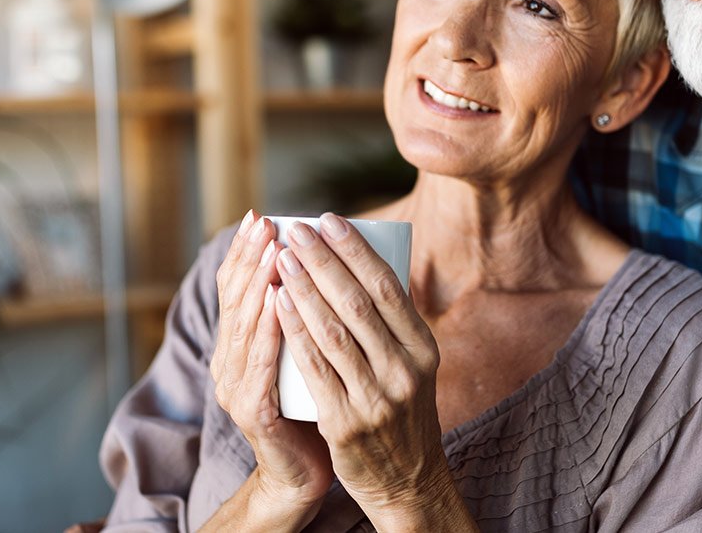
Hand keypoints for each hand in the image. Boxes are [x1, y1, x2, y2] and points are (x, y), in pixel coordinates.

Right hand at [209, 211, 333, 516]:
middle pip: (236, 299)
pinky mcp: (254, 412)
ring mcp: (236, 386)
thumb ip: (306, 314)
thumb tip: (331, 260)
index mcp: (240, 343)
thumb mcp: (306, 350)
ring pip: (246, 326)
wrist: (306, 471)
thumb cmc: (314, 403)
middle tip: (266, 223)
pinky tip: (278, 303)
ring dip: (260, 284)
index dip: (245, 251)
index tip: (262, 215)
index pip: (235, 288)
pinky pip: (260, 366)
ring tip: (276, 249)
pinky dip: (269, 331)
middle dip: (252, 257)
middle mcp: (229, 360)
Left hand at [274, 214, 456, 525]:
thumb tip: (359, 264)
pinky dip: (294, 331)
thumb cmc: (401, 413)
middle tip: (296, 231)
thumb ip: (392, 326)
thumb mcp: (413, 367)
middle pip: (358, 303)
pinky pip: (314, 368)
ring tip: (281, 258)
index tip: (329, 220)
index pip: (388, 288)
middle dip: (323, 260)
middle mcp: (405, 370)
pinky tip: (278, 304)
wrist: (406, 482)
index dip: (356, 250)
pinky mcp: (346, 423)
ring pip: (333, 331)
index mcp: (423, 349)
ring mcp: (376, 398)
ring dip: (304, 288)